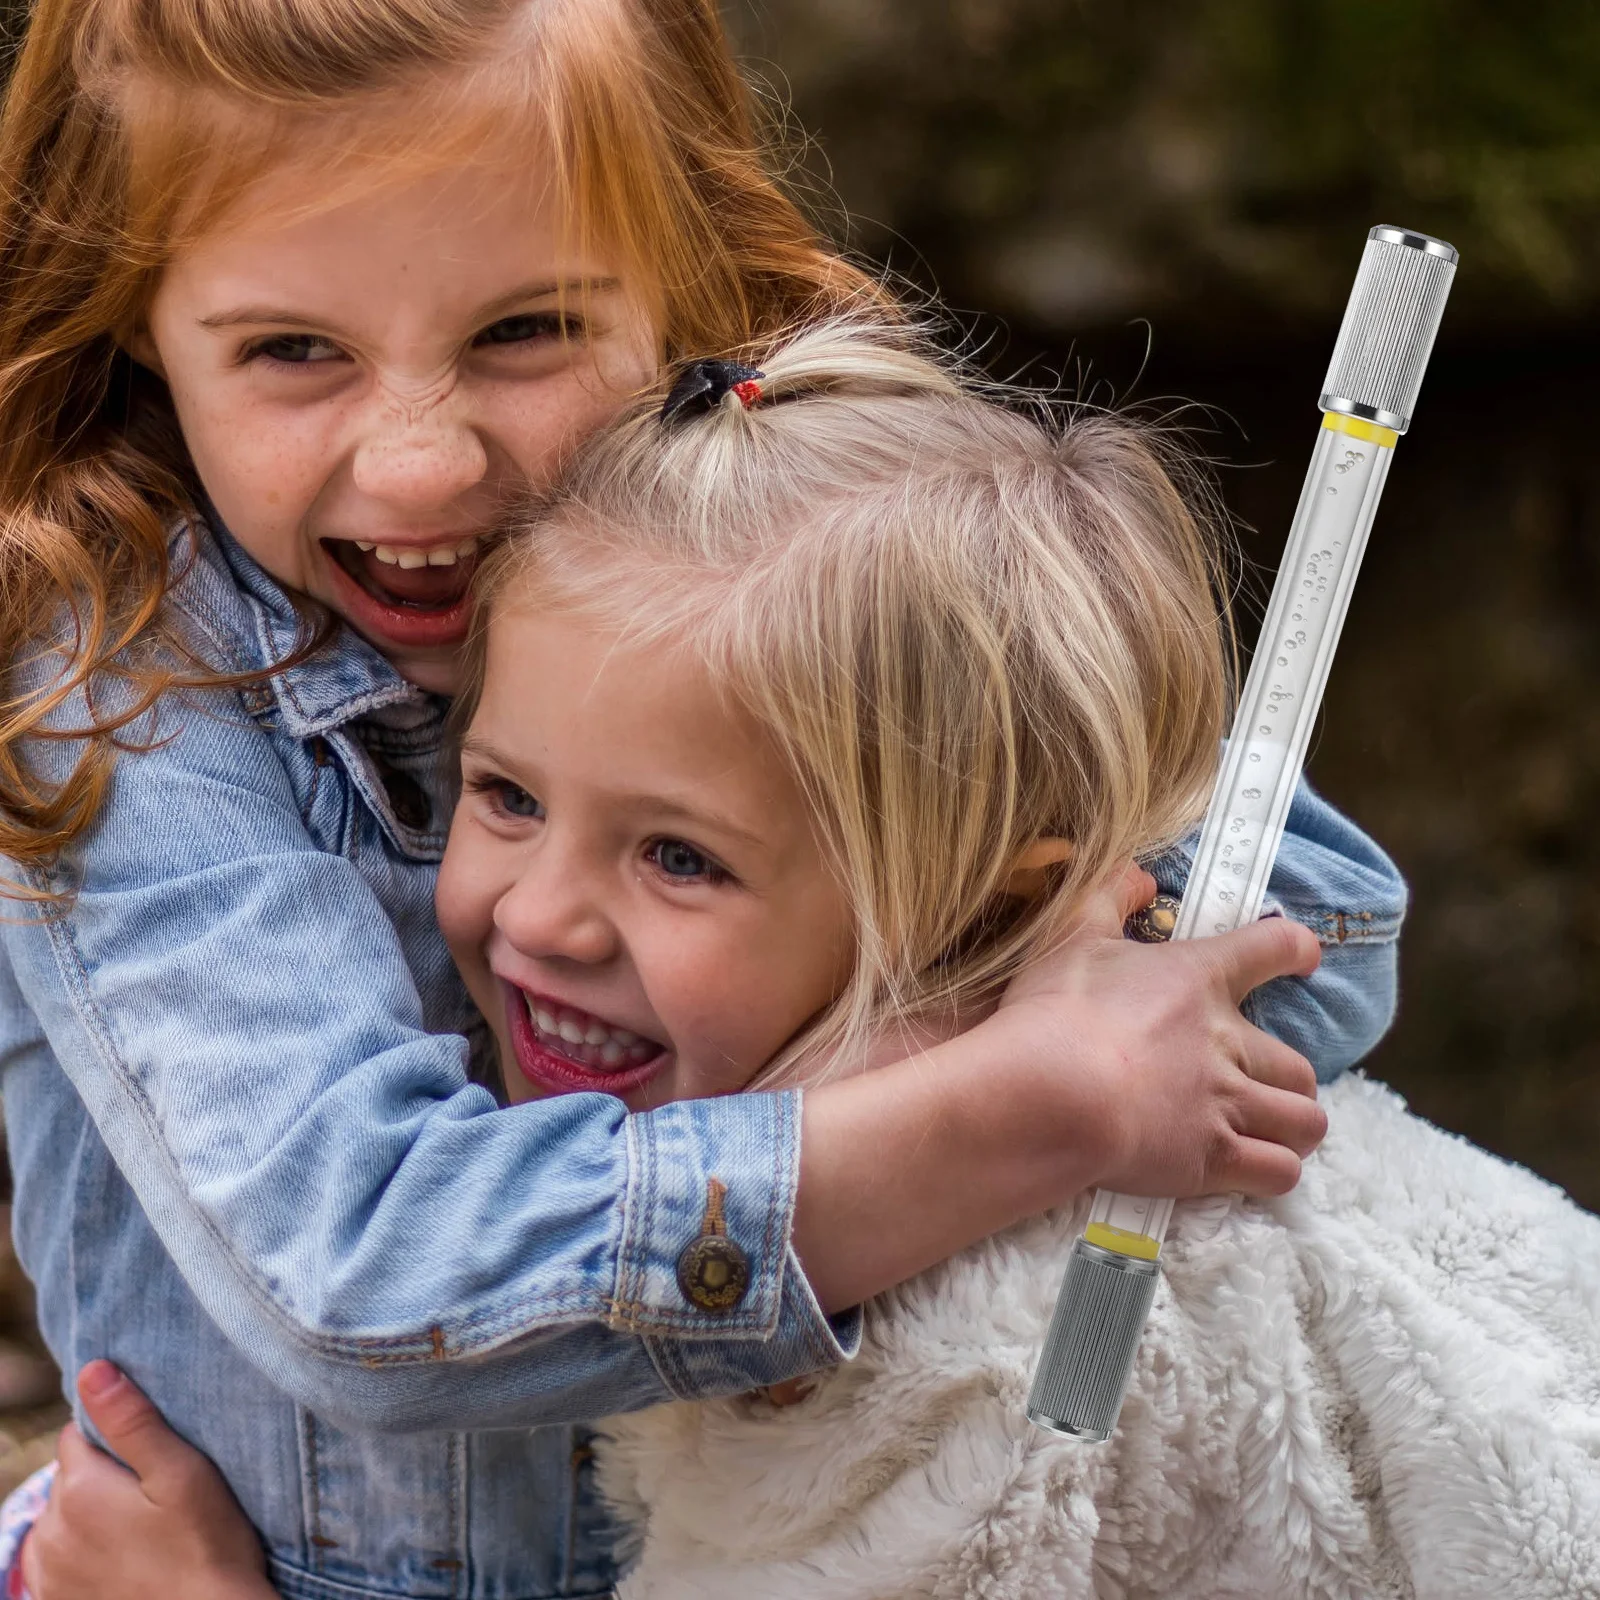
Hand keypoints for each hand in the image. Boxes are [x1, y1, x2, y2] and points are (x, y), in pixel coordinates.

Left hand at [21, 1362, 274, 1599]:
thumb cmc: (205, 1546)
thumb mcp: (181, 1473)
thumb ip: (133, 1421)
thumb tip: (92, 1369)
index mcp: (79, 1488)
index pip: (79, 1432)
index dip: (117, 1434)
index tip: (154, 1454)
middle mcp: (48, 1529)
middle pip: (70, 1475)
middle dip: (104, 1474)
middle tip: (155, 1492)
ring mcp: (46, 1571)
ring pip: (61, 1516)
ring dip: (90, 1514)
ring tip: (142, 1529)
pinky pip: (57, 1557)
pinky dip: (82, 1551)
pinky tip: (122, 1558)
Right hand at [997, 861, 1326, 1201]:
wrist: (1051, 1093)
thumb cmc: (1057, 1011)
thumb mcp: (1071, 934)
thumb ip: (1110, 896)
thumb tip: (1140, 875)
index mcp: (1199, 978)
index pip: (1272, 948)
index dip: (1295, 949)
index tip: (1303, 956)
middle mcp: (1227, 1042)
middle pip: (1299, 1065)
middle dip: (1289, 1079)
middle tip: (1263, 1084)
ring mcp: (1225, 1104)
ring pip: (1304, 1123)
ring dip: (1294, 1128)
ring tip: (1273, 1132)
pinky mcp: (1212, 1159)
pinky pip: (1279, 1173)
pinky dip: (1274, 1171)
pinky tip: (1254, 1169)